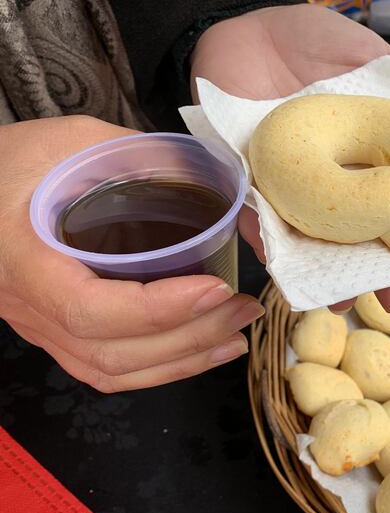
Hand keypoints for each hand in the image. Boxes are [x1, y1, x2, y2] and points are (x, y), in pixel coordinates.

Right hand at [0, 116, 263, 391]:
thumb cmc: (18, 160)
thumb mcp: (78, 141)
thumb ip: (145, 159)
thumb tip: (225, 183)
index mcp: (23, 259)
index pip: (89, 309)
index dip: (158, 310)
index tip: (217, 288)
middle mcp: (26, 306)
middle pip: (112, 351)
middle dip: (190, 337)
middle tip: (245, 309)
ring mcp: (38, 326)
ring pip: (111, 370)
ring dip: (183, 360)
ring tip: (237, 336)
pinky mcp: (54, 332)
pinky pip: (105, 369)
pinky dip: (160, 368)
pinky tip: (201, 350)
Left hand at [191, 4, 389, 320]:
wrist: (243, 25)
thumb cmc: (310, 39)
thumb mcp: (372, 58)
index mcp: (377, 159)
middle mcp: (342, 183)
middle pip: (371, 238)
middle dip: (389, 276)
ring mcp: (298, 192)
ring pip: (322, 247)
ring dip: (336, 280)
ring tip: (351, 304)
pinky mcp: (251, 192)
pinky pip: (263, 229)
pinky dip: (279, 256)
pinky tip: (298, 282)